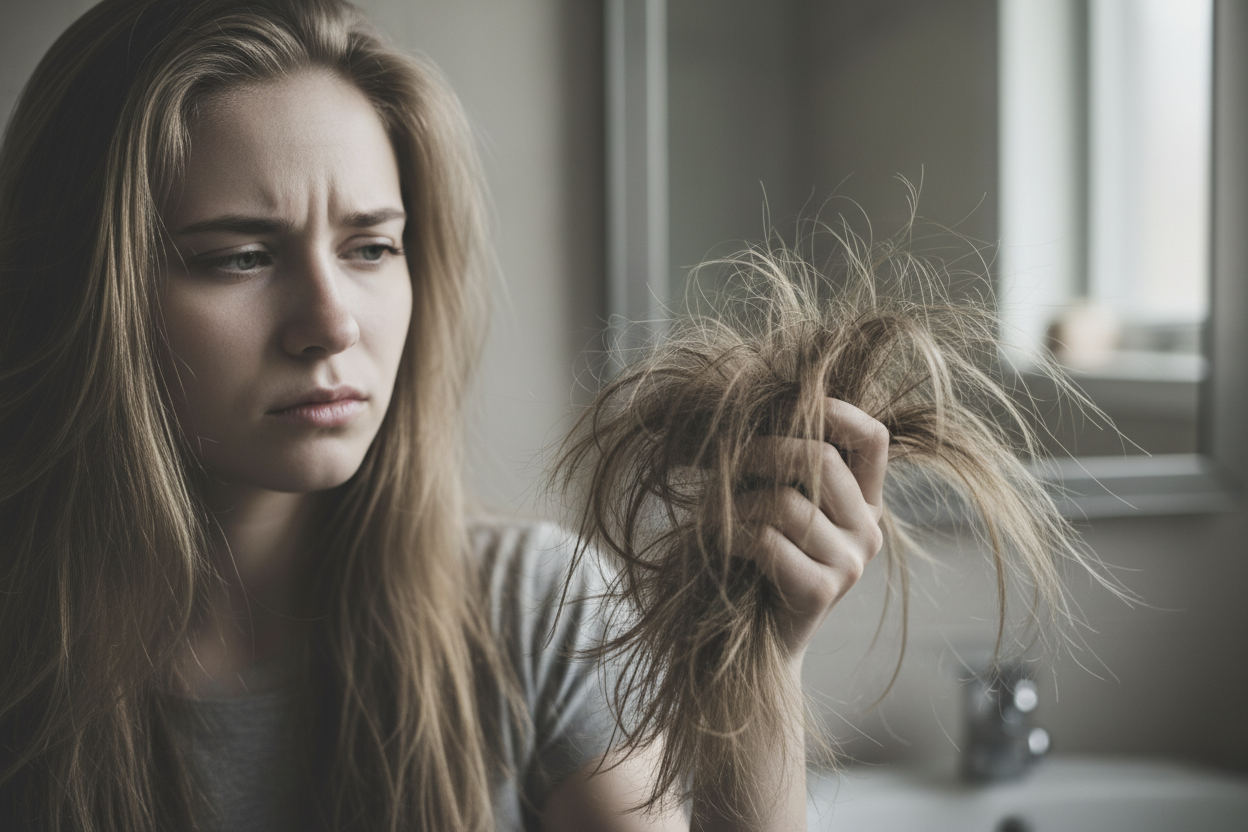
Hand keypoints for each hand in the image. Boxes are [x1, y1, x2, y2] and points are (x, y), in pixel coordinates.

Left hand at [735, 398, 888, 660]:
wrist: (746, 650)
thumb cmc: (753, 567)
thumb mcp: (776, 509)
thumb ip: (785, 469)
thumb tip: (755, 407)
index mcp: (864, 505)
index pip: (873, 440)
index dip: (836, 411)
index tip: (787, 404)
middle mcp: (868, 532)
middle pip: (820, 460)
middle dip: (761, 451)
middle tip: (722, 463)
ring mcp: (849, 564)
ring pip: (787, 500)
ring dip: (735, 501)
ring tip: (711, 513)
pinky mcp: (820, 591)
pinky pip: (767, 539)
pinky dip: (730, 533)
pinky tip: (718, 541)